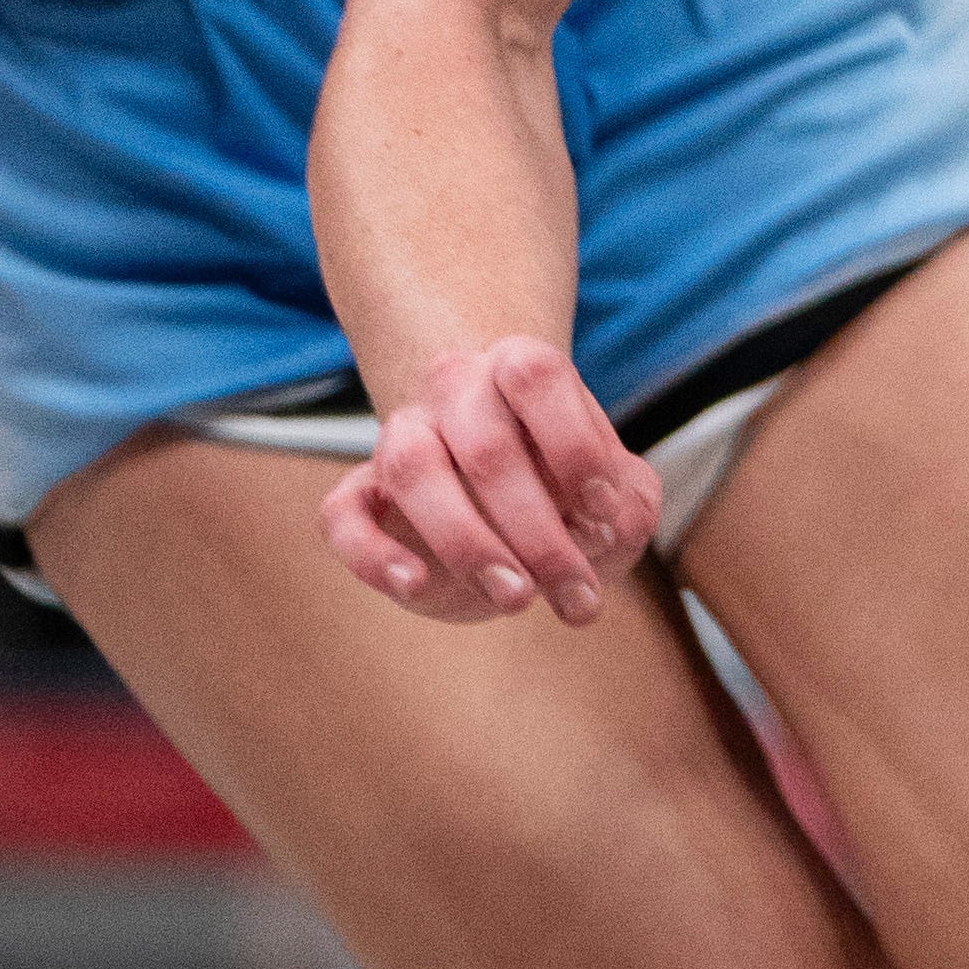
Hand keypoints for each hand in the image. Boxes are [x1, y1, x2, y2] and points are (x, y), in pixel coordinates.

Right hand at [323, 337, 663, 623]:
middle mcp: (455, 391)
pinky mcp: (360, 495)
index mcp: (519, 370)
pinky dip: (374, 554)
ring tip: (516, 598)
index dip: (575, 443)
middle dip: (539, 533)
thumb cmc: (571, 494)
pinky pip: (343, 515)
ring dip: (468, 544)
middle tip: (575, 594)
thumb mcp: (617, 498)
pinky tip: (415, 586)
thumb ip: (625, 508)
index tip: (604, 509)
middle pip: (487, 446)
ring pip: (413, 470)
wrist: (506, 506)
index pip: (536, 375)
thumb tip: (598, 531)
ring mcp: (401, 438)